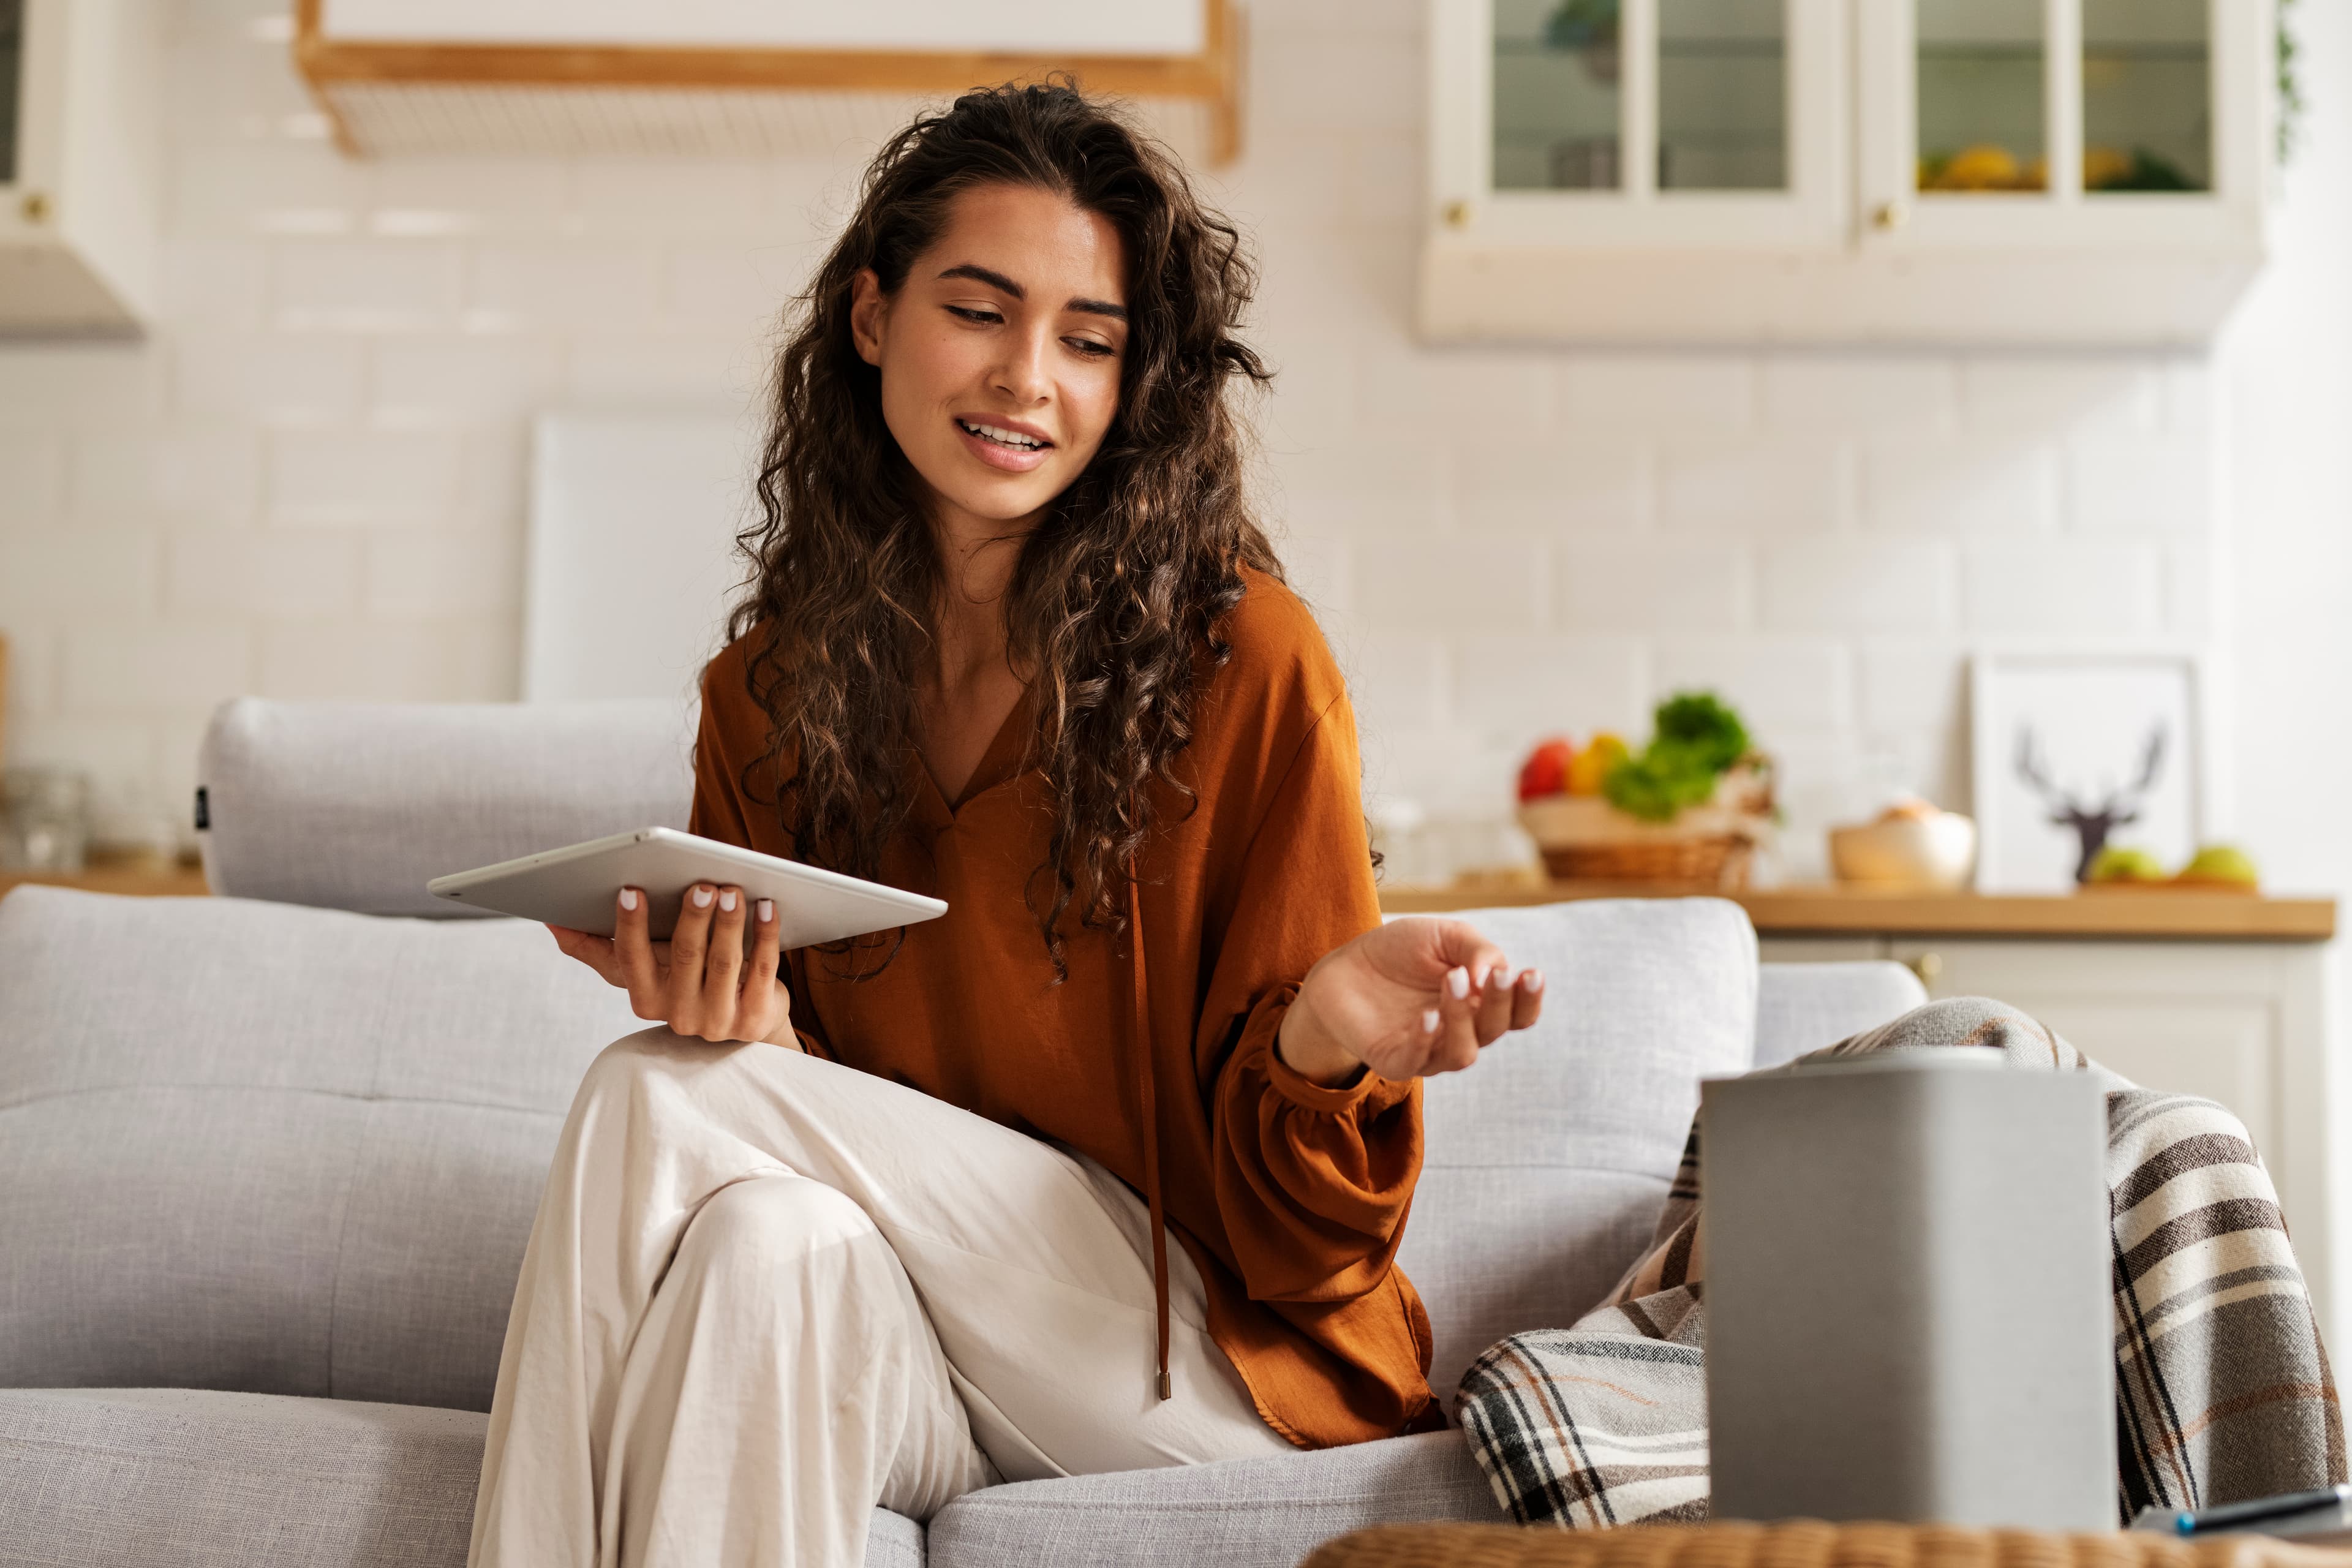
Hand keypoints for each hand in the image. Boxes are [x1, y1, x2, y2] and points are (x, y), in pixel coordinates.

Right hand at [546, 883, 799, 1047]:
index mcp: (645, 999)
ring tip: (732, 888)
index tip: (631, 889)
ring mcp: (719, 1020)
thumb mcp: (642, 970)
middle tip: (701, 884)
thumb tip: (553, 924)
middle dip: (693, 917)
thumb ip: (599, 950)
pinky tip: (767, 906)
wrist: (743, 1023)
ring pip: (725, 963)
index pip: (632, 961)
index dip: (630, 926)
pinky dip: (765, 935)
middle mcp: (679, 1015)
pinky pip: (762, 970)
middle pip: (686, 957)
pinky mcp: (754, 1018)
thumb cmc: (685, 982)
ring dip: (729, 922)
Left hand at [1276, 917, 1542, 1085]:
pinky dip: (1426, 1040)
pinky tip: (1428, 1015)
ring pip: (1462, 1053)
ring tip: (1455, 980)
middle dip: (1500, 1003)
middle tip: (1495, 973)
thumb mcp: (1444, 936)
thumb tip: (1495, 975)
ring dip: (1464, 1018)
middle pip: (1494, 1031)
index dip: (1530, 1000)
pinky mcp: (1394, 1060)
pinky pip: (1417, 1061)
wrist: (1344, 963)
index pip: (1517, 1015)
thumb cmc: (1400, 951)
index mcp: (1480, 1004)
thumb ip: (1477, 950)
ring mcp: (1429, 1050)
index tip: (1532, 973)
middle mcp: (1460, 1032)